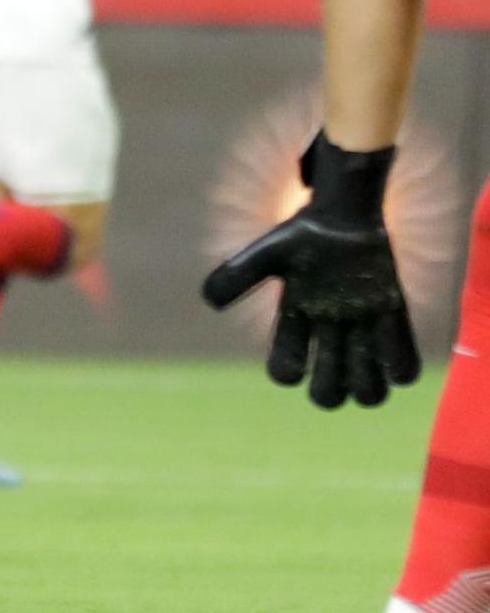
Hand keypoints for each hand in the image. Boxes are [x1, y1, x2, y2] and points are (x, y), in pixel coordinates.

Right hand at [202, 132, 421, 408]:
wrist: (345, 217)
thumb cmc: (303, 235)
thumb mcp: (267, 252)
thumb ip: (239, 275)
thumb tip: (209, 303)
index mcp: (296, 324)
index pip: (287, 371)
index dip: (288, 371)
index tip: (296, 351)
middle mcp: (328, 336)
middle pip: (329, 395)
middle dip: (330, 390)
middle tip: (334, 359)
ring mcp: (362, 331)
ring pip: (370, 393)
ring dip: (368, 386)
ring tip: (365, 353)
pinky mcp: (391, 321)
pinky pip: (403, 367)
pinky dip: (398, 366)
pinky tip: (386, 332)